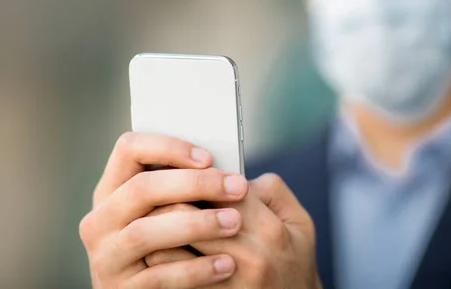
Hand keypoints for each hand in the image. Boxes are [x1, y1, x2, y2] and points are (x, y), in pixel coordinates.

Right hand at [79, 132, 249, 287]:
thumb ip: (187, 188)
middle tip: (237, 187)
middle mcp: (100, 220)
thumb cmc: (167, 243)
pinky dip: (195, 269)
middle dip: (194, 184)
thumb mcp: (165, 210)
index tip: (208, 157)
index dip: (168, 147)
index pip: (129, 149)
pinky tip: (225, 264)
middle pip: (141, 188)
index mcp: (112, 190)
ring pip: (145, 232)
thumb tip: (235, 173)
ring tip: (234, 222)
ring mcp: (106, 257)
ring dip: (196, 224)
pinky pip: (158, 277)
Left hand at [146, 173, 321, 288]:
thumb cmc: (295, 262)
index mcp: (269, 229)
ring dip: (153, 232)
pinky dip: (157, 264)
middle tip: (157, 192)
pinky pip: (168, 281)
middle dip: (166, 198)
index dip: (197, 177)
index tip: (185, 173)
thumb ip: (272, 190)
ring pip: (167, 250)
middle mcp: (247, 257)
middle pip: (186, 214)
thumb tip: (233, 175)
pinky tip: (158, 252)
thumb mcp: (300, 222)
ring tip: (150, 223)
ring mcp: (227, 284)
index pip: (218, 190)